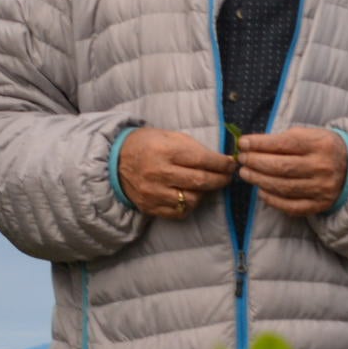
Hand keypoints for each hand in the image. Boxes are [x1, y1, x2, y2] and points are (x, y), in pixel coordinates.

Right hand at [122, 128, 236, 220]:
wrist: (116, 161)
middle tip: (227, 177)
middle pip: (200, 181)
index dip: (222, 163)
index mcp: (165, 151)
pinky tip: (191, 195)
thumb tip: (221, 160)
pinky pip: (179, 212)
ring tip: (206, 185)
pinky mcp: (150, 206)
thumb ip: (194, 148)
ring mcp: (154, 192)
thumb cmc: (148, 144)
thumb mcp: (169, 137)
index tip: (232, 164)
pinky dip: (190, 205)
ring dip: (204, 194)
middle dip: (219, 180)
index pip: (202, 160)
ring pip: (192, 199)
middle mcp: (159, 173)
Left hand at [238, 126, 347, 218]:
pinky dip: (272, 200)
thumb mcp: (310, 134)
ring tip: (246, 174)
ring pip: (283, 187)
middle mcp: (322, 167)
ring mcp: (321, 188)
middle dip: (256, 163)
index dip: (260, 144)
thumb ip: (284, 139)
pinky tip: (261, 191)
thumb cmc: (323, 147)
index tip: (243, 143)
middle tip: (242, 160)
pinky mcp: (319, 205)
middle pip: (281, 167)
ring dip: (259, 180)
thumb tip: (251, 145)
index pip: (284, 143)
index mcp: (320, 144)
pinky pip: (291, 206)